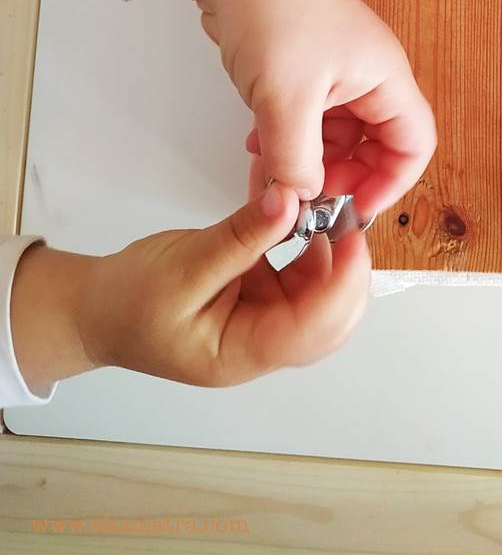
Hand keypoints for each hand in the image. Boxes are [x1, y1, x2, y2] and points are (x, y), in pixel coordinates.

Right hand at [11, 171, 369, 392]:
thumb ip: (241, 236)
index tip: (351, 229)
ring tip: (319, 204)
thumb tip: (290, 201)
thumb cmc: (130, 298)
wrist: (98, 309)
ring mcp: (267, 321)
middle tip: (342, 212)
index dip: (343, 280)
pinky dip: (307, 241)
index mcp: (242, 353)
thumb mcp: (185, 263)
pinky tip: (296, 211)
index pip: (313, 328)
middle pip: (333, 318)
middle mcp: (264, 343)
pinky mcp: (264, 297)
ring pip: (323, 292)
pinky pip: (302, 273)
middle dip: (347, 266)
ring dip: (329, 250)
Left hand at [117, 0, 436, 212]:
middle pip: (377, 146)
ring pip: (340, 137)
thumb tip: (302, 201)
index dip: (390, 185)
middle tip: (306, 197)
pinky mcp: (309, 69)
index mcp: (385, 76)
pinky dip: (292, 140)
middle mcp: (370, 75)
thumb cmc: (271, 8)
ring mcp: (339, 71)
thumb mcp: (285, 99)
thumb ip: (297, 160)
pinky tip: (261, 146)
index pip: (414, 146)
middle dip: (343, 177)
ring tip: (274, 172)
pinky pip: (313, 120)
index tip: (352, 210)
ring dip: (311, 161)